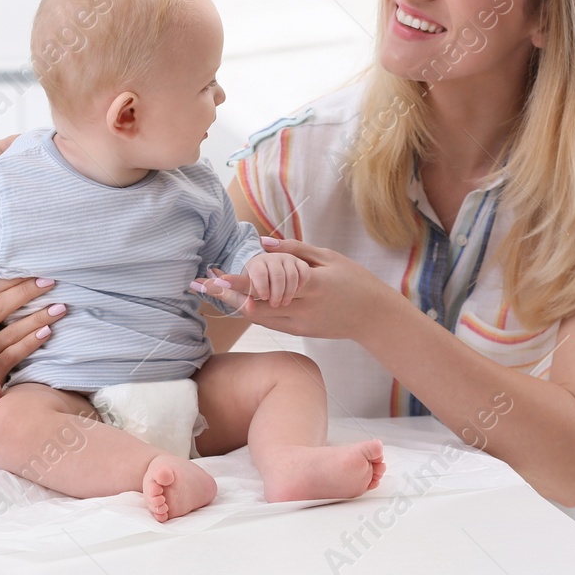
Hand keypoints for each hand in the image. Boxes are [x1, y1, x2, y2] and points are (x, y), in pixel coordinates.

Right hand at [0, 276, 63, 383]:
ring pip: (11, 330)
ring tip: (60, 308)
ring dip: (37, 318)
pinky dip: (31, 342)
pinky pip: (14, 354)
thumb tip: (25, 280)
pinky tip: (48, 333)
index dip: (14, 280)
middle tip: (51, 283)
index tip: (38, 273)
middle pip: (0, 306)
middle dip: (27, 292)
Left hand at [189, 237, 394, 340]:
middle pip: (255, 304)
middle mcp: (302, 308)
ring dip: (234, 302)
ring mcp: (300, 323)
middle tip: (200, 284)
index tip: (218, 276)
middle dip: (226, 294)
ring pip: (259, 315)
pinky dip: (251, 309)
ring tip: (210, 288)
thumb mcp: (328, 257)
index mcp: (311, 285)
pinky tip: (235, 298)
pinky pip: (270, 321)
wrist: (374, 317)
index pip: (270, 283)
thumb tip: (263, 242)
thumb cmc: (354, 280)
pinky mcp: (299, 331)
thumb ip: (295, 250)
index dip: (241, 281)